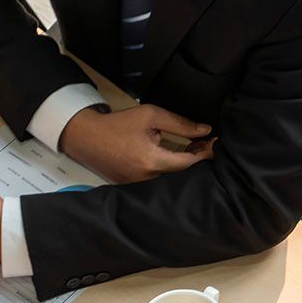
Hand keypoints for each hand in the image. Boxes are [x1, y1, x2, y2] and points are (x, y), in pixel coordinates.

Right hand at [59, 103, 213, 183]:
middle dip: (195, 157)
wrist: (86, 137)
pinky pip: (156, 179)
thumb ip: (180, 124)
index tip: (214, 142)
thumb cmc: (119, 124)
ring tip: (192, 146)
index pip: (189, 162)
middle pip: (181, 172)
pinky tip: (172, 155)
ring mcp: (138, 186)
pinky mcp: (132, 186)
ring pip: (170, 177)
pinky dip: (167, 168)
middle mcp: (147, 179)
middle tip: (204, 142)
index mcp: (153, 161)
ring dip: (182, 163)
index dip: (204, 153)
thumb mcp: (151, 116)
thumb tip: (205, 130)